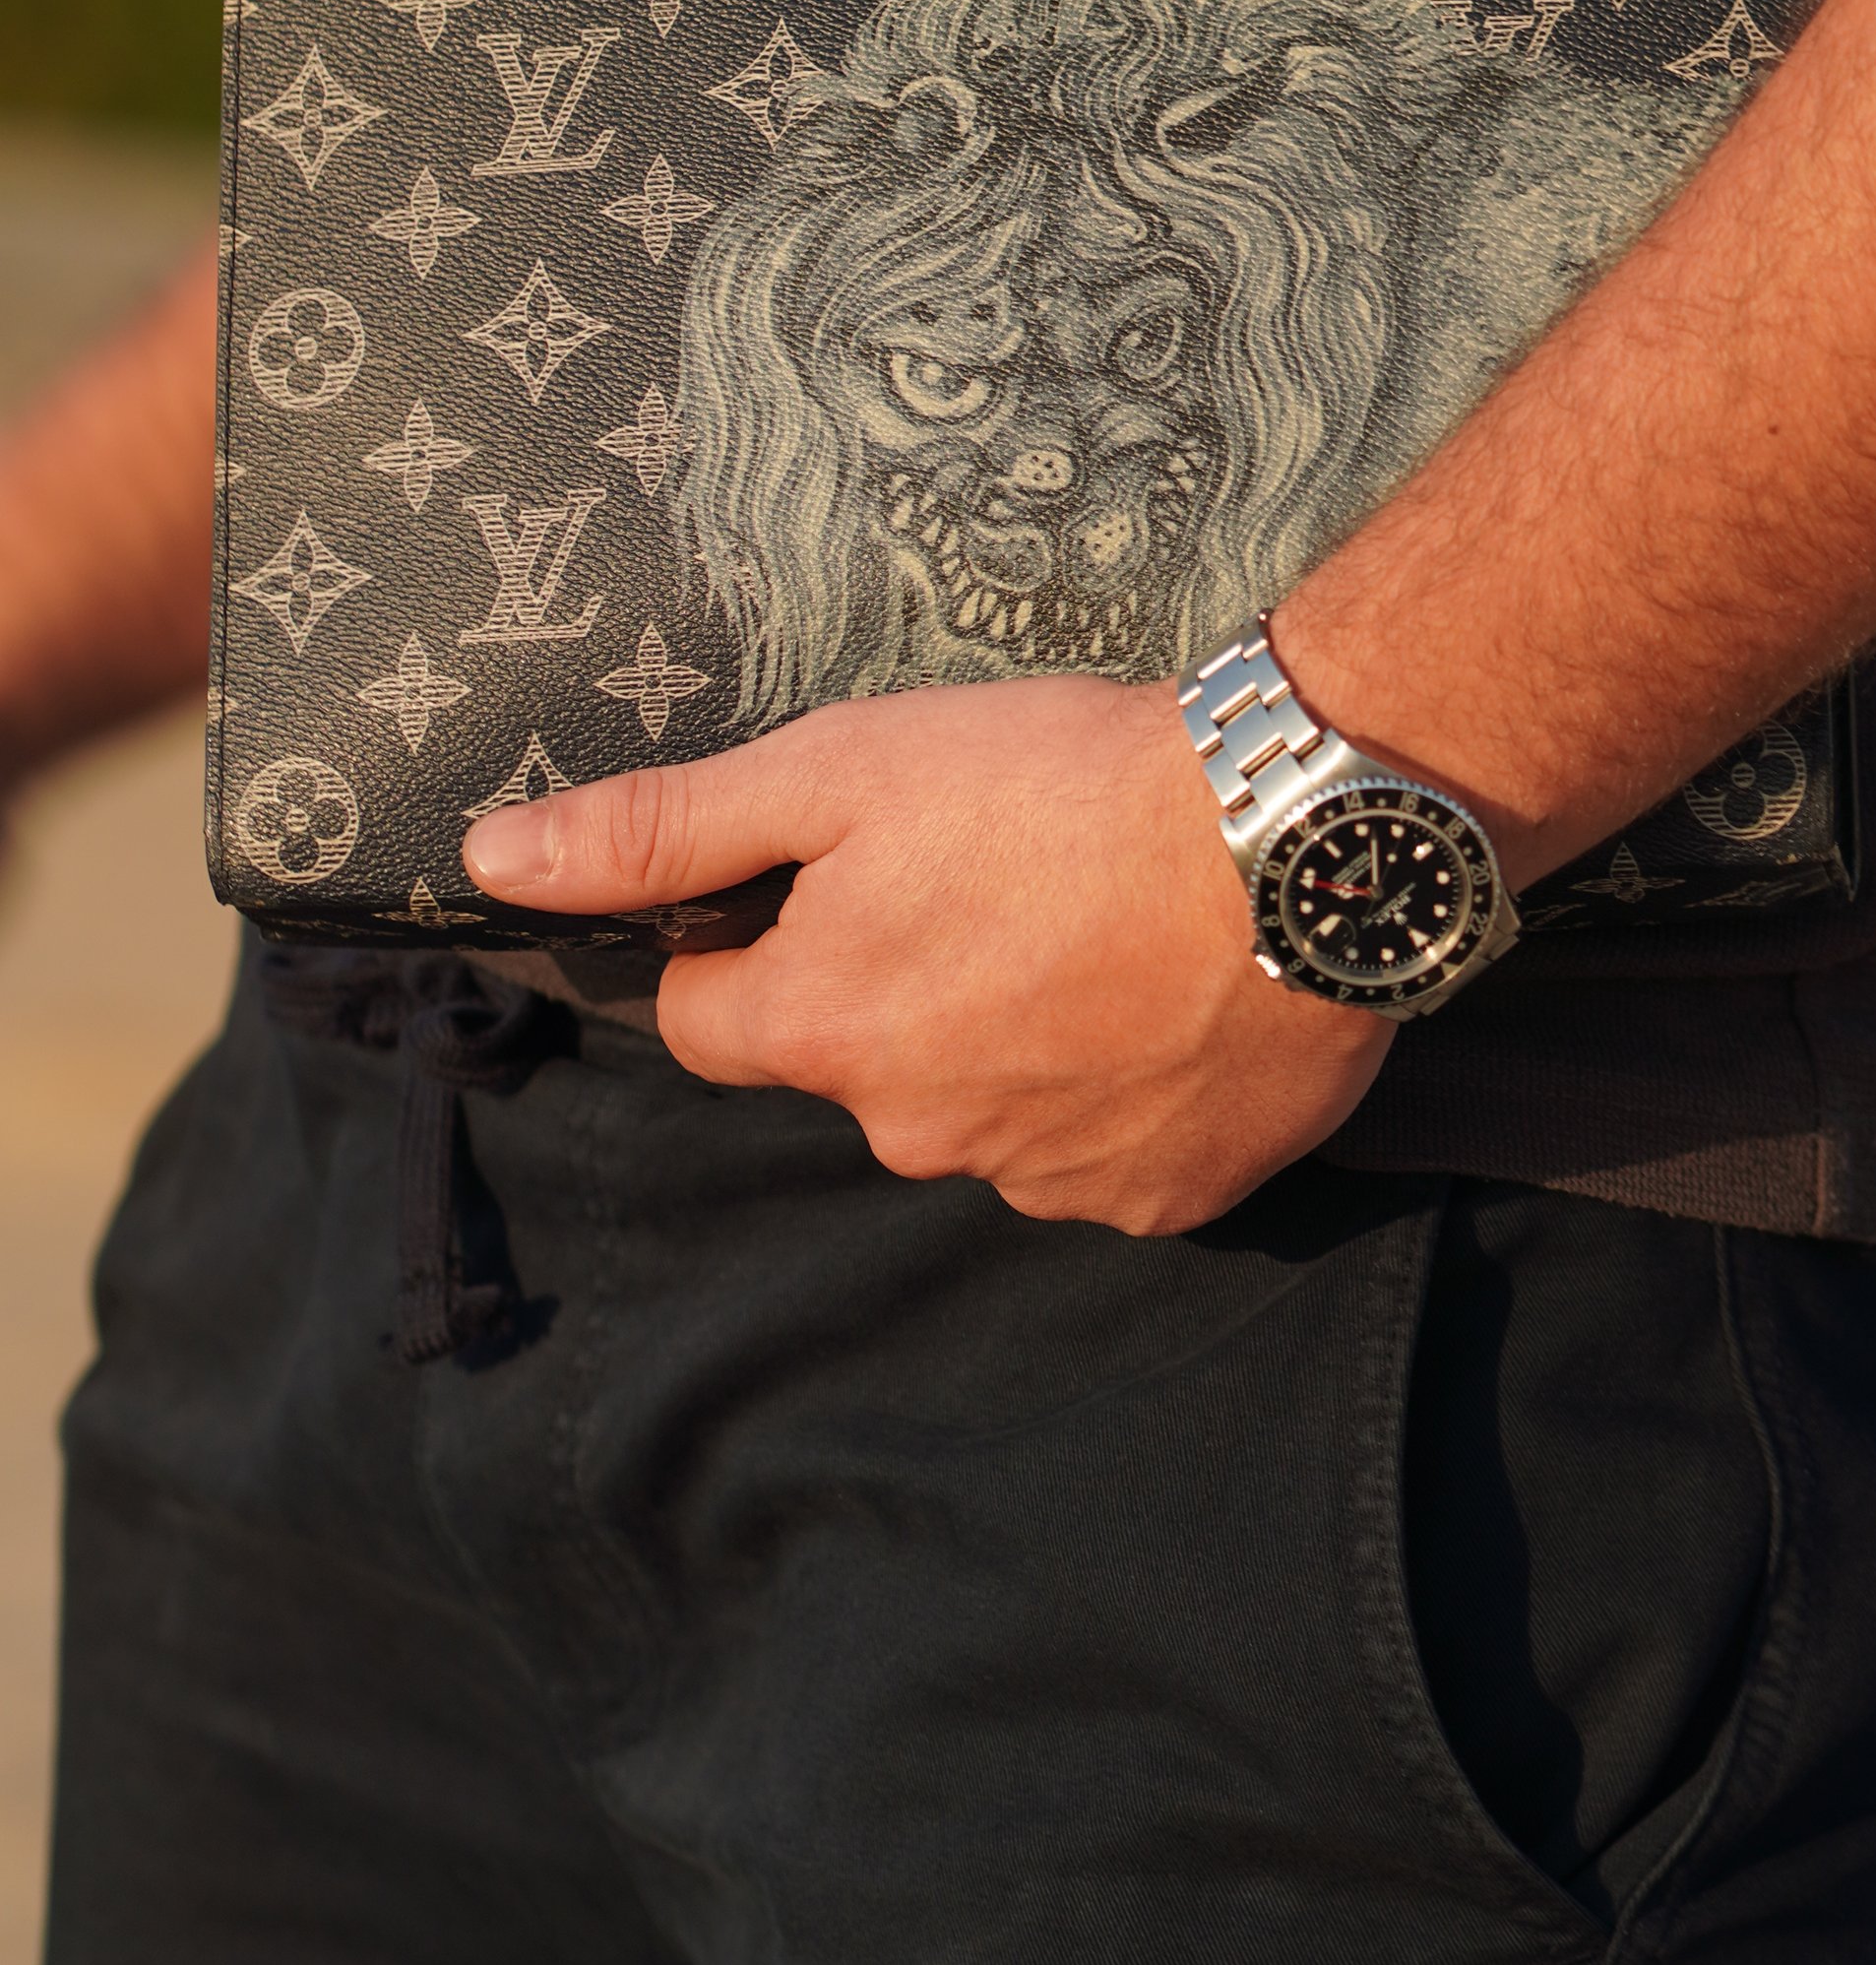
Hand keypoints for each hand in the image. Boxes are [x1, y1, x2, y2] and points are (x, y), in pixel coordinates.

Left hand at [460, 676, 1392, 1233]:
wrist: (1296, 833)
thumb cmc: (1062, 782)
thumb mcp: (841, 767)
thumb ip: (663, 826)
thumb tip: (491, 861)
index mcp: (823, 1032)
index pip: (709, 1018)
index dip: (756, 935)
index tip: (846, 868)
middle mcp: (916, 1135)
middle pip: (857, 1063)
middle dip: (899, 983)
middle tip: (998, 873)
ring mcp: (1048, 1181)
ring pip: (982, 1108)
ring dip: (1014, 1035)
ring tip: (1098, 923)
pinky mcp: (1166, 1197)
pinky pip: (1104, 1151)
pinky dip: (1120, 1086)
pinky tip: (1168, 992)